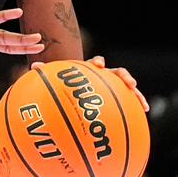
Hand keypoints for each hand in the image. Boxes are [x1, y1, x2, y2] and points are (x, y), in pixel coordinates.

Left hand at [31, 55, 149, 111]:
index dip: (98, 62)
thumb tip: (33, 66)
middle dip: (124, 76)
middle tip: (129, 82)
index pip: (96, 62)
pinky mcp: (119, 99)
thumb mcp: (58, 81)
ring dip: (136, 94)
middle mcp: (105, 77)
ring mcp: (114, 88)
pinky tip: (143, 114)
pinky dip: (136, 107)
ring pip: (128, 89)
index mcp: (91, 70)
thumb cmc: (66, 86)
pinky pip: (130, 103)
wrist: (76, 94)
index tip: (98, 65)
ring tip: (142, 103)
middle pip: (118, 72)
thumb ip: (48, 74)